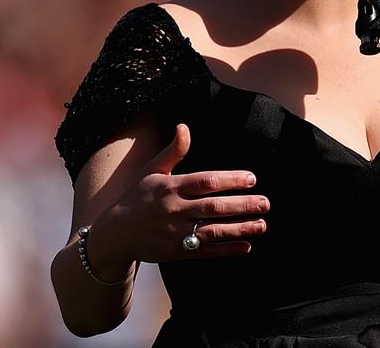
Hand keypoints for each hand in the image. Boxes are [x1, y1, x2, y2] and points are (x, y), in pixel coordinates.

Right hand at [100, 124, 269, 262]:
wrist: (114, 234)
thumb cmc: (137, 197)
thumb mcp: (152, 171)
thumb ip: (173, 151)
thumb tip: (184, 126)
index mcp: (170, 187)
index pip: (206, 182)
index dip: (230, 180)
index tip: (252, 179)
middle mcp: (174, 210)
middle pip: (214, 207)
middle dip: (242, 205)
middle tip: (265, 203)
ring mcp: (175, 233)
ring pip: (213, 231)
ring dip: (240, 229)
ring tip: (262, 224)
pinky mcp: (176, 253)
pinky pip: (205, 252)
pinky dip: (226, 250)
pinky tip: (246, 246)